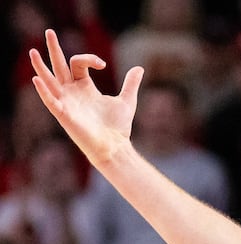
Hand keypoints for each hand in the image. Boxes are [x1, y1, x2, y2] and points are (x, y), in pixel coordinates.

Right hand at [29, 29, 144, 164]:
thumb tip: (139, 68)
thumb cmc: (118, 127)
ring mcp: (67, 103)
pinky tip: (37, 80)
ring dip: (41, 67)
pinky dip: (44, 92)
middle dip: (54, 49)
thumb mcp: (127, 100)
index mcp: (84, 87)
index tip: (102, 63)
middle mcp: (72, 93)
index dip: (89, 58)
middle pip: (59, 66)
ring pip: (50, 81)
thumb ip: (130, 84)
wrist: (115, 146)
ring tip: (32, 52)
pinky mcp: (65, 115)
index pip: (78, 63)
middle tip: (49, 31)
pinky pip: (51, 101)